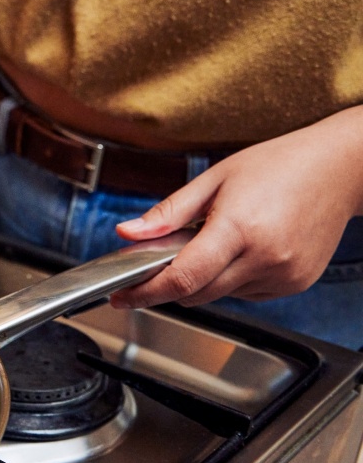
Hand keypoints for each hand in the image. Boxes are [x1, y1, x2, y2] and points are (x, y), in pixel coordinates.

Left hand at [110, 106, 362, 307]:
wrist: (341, 169)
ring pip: (219, 295)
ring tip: (216, 240)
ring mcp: (283, 275)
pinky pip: (245, 293)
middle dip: (168, 284)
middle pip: (195, 293)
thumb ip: (168, 212)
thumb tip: (127, 233)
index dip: (145, 292)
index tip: (122, 297)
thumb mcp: (215, 178)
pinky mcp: (294, 283)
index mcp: (239, 227)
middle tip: (158, 261)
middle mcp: (264, 257)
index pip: (182, 277)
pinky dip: (231, 279)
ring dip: (203, 279)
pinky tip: (243, 249)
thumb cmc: (280, 165)